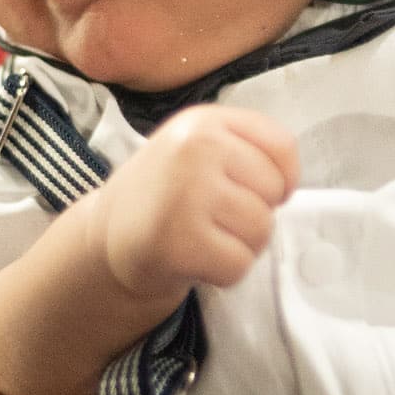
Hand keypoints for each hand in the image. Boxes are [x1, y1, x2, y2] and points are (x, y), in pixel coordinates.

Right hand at [99, 104, 297, 302]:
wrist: (107, 236)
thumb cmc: (167, 192)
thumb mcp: (200, 148)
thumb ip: (247, 150)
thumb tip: (288, 184)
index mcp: (205, 122)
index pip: (282, 146)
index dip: (283, 177)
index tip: (257, 190)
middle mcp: (194, 149)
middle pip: (273, 191)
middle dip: (255, 213)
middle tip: (215, 217)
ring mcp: (185, 194)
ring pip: (261, 230)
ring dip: (241, 244)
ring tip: (205, 236)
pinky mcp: (178, 243)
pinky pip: (238, 265)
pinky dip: (224, 272)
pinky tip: (195, 258)